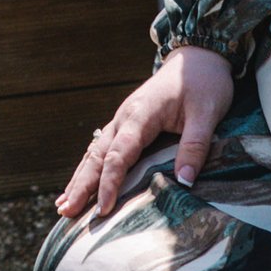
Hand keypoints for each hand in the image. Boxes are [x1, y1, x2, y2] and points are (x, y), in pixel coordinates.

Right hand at [56, 46, 231, 221]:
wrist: (198, 57)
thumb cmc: (204, 84)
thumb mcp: (207, 113)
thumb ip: (195, 146)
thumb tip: (184, 182)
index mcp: (141, 114)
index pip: (119, 154)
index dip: (109, 183)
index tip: (103, 210)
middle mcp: (125, 117)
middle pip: (97, 155)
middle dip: (81, 186)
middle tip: (65, 213)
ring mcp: (123, 120)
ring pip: (94, 153)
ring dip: (79, 179)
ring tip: (63, 206)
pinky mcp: (127, 124)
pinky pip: (102, 149)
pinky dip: (88, 168)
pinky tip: (79, 184)